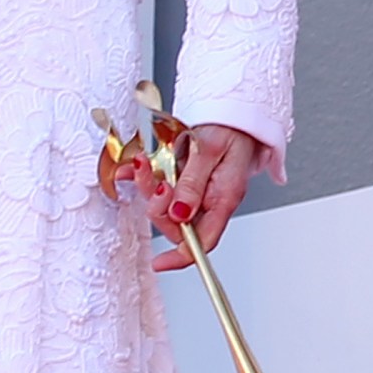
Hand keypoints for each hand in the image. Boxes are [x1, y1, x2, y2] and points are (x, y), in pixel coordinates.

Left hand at [131, 123, 260, 273]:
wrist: (235, 108)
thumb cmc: (231, 127)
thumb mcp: (210, 150)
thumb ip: (193, 182)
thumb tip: (180, 213)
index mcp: (222, 198)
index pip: (203, 240)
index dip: (181, 256)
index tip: (160, 263)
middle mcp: (208, 198)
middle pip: (176, 222)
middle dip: (158, 205)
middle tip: (156, 181)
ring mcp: (195, 188)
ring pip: (164, 203)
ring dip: (149, 185)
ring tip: (145, 163)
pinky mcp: (184, 175)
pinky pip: (160, 182)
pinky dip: (145, 174)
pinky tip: (137, 165)